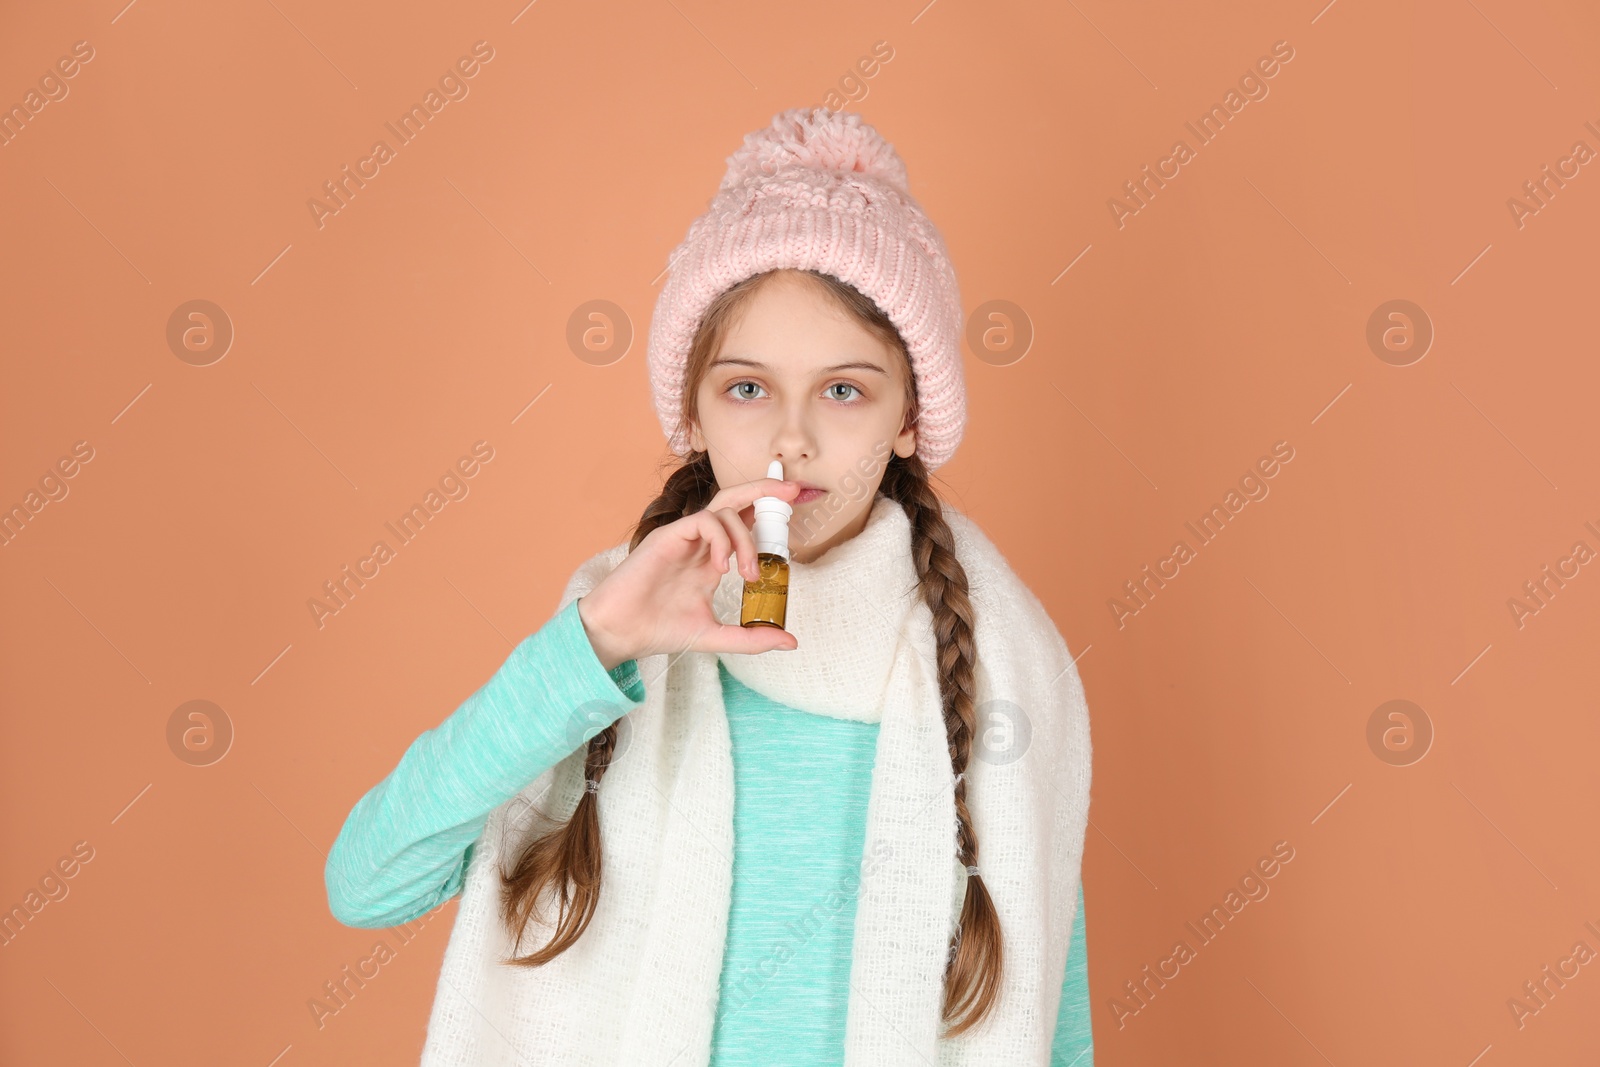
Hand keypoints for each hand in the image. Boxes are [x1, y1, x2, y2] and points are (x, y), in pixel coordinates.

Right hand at [577, 476, 803, 669]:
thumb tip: (791, 641)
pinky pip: (703, 520)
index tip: (794, 515)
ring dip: (745, 538)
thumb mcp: (715, 636)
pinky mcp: (668, 536)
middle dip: (765, 490)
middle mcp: (700, 543)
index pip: (744, 524)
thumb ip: (752, 638)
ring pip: (724, 510)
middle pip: (735, 501)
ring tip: (748, 573)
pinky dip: (721, 538)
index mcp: (711, 560)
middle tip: (792, 489)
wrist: (620, 633)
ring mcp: (684, 537)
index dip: (768, 516)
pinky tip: (721, 566)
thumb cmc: (659, 630)